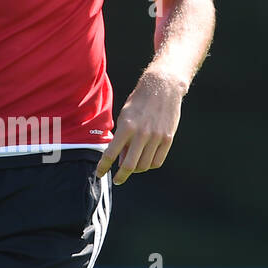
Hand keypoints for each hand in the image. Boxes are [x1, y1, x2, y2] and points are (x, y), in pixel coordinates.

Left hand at [96, 69, 185, 184]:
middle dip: (121, 176)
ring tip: (131, 166)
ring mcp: (156, 137)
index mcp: (127, 127)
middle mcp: (142, 133)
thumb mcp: (124, 117)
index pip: (111, 154)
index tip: (99, 174)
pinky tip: (145, 161)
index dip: (103, 167)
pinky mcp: (168, 139)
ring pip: (144, 166)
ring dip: (135, 170)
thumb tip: (120, 162)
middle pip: (129, 166)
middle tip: (117, 179)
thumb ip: (122, 140)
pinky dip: (149, 165)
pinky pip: (157, 161)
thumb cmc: (139, 102)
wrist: (163, 87)